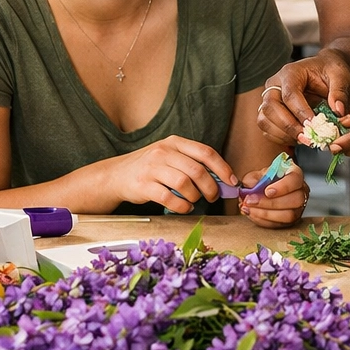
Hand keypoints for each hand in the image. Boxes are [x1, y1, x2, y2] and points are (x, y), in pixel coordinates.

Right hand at [105, 135, 236, 213]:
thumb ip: (192, 163)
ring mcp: (152, 168)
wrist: (117, 175)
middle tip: (213, 197)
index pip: (205, 152)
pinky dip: (182, 206)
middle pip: (197, 170)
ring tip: (194, 200)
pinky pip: (169, 198)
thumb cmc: (150, 167)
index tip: (231, 181)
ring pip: (184, 183)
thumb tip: (222, 180)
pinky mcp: (143, 185)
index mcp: (174, 143)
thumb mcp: (170, 156)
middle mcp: (163, 152)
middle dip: (211, 187)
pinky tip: (184, 207)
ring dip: (195, 196)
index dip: (222, 168)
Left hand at [239, 165, 306, 228]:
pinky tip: (252, 214)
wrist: (264, 189)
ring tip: (249, 209)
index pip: (295, 179)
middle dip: (271, 203)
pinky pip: (280, 224)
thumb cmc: (263, 180)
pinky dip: (264, 221)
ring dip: (266, 214)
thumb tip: (250, 186)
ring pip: (289, 215)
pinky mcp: (291, 221)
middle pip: (296, 200)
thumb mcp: (256, 175)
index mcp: (294, 174)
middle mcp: (301, 191)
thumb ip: (252, 179)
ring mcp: (298, 208)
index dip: (283, 187)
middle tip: (251, 201)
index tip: (267, 191)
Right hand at [256, 50, 349, 145]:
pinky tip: (297, 140)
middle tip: (308, 138)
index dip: (300, 112)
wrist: (323, 71)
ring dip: (283, 134)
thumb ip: (339, 91)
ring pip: (264, 120)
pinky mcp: (269, 112)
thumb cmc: (329, 71)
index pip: (290, 94)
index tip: (313, 125)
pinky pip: (267, 129)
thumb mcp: (340, 75)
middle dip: (289, 126)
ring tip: (304, 140)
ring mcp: (269, 99)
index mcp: (290, 73)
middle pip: (271, 107)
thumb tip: (338, 111)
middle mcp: (274, 85)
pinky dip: (280, 138)